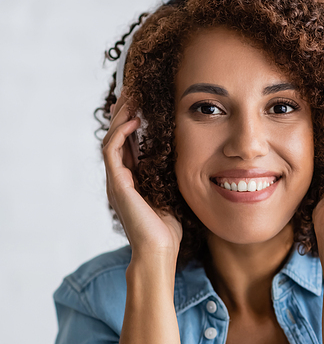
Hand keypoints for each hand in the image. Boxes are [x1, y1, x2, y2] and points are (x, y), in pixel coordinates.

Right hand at [102, 93, 182, 255]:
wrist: (160, 251)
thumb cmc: (169, 229)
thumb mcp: (173, 193)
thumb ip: (171, 175)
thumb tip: (191, 156)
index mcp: (132, 179)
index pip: (128, 143)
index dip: (132, 121)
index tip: (143, 102)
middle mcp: (121, 178)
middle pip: (115, 136)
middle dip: (123, 112)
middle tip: (133, 91)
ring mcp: (117, 181)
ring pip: (110, 139)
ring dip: (120, 117)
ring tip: (131, 99)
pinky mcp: (117, 185)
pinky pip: (112, 151)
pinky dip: (120, 133)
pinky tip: (133, 121)